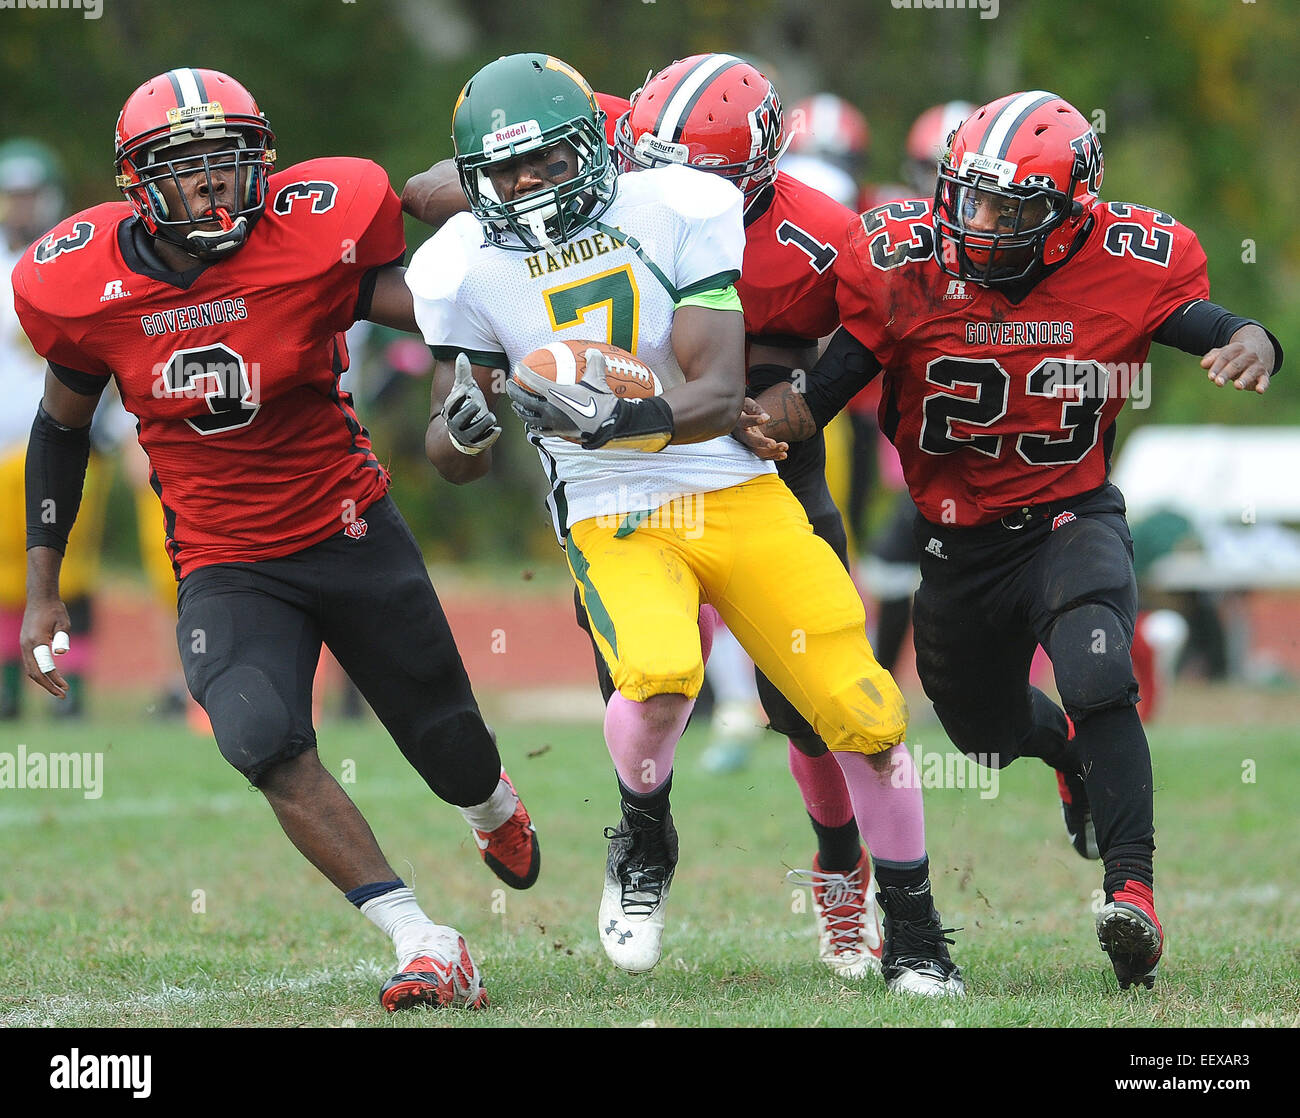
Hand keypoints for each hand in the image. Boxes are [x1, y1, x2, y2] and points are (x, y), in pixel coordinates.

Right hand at [20, 596, 71, 697]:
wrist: (40, 598)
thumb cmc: (55, 610)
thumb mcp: (64, 623)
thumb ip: (63, 638)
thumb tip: (60, 653)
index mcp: (36, 641)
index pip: (45, 667)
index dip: (55, 680)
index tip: (66, 688)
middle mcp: (27, 645)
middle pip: (34, 673)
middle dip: (48, 686)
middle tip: (63, 695)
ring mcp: (24, 645)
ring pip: (30, 669)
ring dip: (43, 680)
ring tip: (58, 688)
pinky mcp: (25, 643)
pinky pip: (31, 663)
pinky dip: (40, 672)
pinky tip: (51, 676)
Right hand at [443, 353, 501, 454]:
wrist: (463, 434)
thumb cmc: (465, 406)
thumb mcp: (463, 391)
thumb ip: (463, 375)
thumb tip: (461, 355)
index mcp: (452, 409)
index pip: (452, 403)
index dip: (457, 397)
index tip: (465, 389)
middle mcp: (456, 423)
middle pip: (462, 416)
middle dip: (470, 410)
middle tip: (477, 404)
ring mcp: (467, 435)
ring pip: (474, 429)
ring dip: (483, 422)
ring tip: (491, 417)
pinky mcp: (477, 444)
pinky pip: (484, 441)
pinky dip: (491, 435)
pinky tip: (498, 429)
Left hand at [506, 348, 621, 445]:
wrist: (607, 424)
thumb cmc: (600, 401)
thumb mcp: (597, 378)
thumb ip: (594, 362)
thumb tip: (593, 351)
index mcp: (554, 393)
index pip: (531, 380)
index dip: (522, 372)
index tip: (517, 367)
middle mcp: (548, 409)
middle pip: (523, 400)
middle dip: (513, 392)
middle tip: (510, 385)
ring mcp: (551, 422)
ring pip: (528, 417)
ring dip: (520, 410)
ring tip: (516, 405)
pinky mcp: (557, 432)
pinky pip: (540, 430)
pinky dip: (533, 426)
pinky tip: (532, 424)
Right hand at [731, 396, 787, 460]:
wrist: (736, 417)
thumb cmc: (742, 407)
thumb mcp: (746, 403)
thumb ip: (754, 408)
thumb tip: (766, 417)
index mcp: (738, 421)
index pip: (744, 422)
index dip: (753, 420)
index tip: (765, 418)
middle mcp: (741, 434)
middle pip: (750, 441)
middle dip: (762, 443)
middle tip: (773, 443)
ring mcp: (748, 443)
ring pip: (757, 451)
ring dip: (772, 451)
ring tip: (785, 446)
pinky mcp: (754, 447)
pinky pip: (762, 454)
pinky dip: (773, 456)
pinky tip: (784, 455)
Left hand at [1203, 326, 1273, 393]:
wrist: (1260, 348)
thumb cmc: (1235, 355)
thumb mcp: (1224, 353)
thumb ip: (1213, 357)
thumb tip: (1203, 364)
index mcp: (1236, 348)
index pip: (1225, 357)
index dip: (1217, 367)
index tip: (1210, 377)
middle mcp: (1248, 355)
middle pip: (1236, 365)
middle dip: (1226, 373)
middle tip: (1218, 382)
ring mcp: (1257, 365)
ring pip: (1251, 372)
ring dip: (1244, 379)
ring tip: (1237, 386)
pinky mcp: (1264, 374)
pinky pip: (1265, 380)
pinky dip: (1263, 385)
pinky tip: (1259, 390)